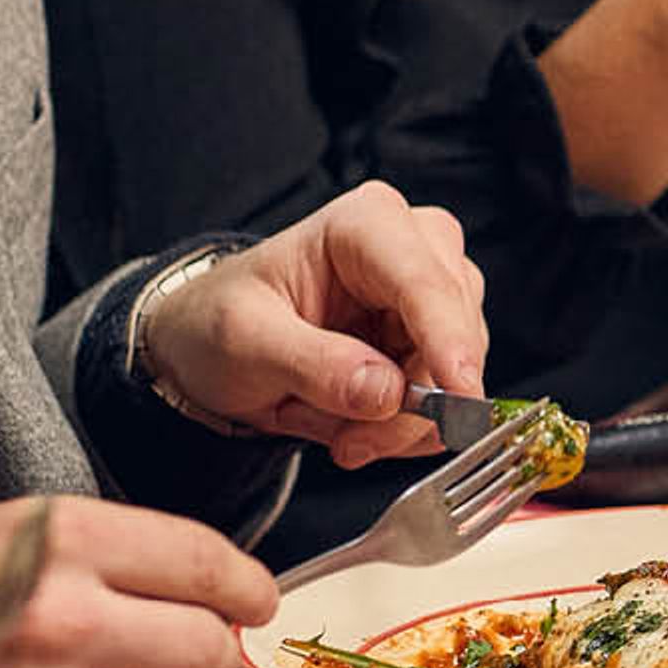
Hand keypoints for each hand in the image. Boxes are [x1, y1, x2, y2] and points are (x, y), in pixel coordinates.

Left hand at [143, 181, 489, 468]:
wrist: (207, 348)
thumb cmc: (218, 322)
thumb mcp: (243, 341)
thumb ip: (313, 365)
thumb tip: (386, 393)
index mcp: (363, 225)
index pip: (425, 282)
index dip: (449, 340)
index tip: (460, 396)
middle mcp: (413, 249)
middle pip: (453, 333)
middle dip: (407, 403)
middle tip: (350, 442)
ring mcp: (430, 297)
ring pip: (455, 374)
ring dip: (395, 422)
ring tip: (329, 424)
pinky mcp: (434, 341)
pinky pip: (445, 400)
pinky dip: (397, 428)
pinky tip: (349, 423)